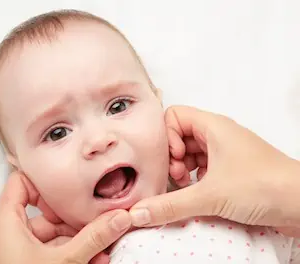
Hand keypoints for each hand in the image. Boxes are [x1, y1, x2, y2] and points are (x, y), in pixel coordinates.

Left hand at [0, 172, 130, 263]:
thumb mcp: (65, 261)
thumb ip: (94, 237)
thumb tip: (119, 218)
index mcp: (7, 221)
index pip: (22, 181)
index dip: (46, 179)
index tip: (72, 183)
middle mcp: (11, 232)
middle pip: (46, 211)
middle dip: (76, 220)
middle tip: (98, 221)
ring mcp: (20, 250)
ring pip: (53, 235)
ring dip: (79, 240)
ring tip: (102, 250)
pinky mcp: (28, 263)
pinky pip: (52, 251)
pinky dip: (71, 253)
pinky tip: (93, 261)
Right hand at [129, 105, 299, 234]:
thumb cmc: (265, 185)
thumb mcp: (210, 195)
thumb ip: (170, 205)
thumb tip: (138, 213)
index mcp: (213, 126)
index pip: (173, 116)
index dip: (166, 136)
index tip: (172, 160)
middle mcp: (218, 135)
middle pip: (179, 136)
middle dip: (172, 157)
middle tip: (176, 177)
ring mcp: (226, 153)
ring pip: (191, 153)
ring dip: (182, 170)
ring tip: (186, 187)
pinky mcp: (232, 171)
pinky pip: (203, 168)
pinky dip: (194, 180)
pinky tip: (196, 195)